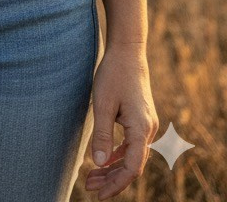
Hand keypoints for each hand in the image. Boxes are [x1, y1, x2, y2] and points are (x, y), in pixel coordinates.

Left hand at [84, 43, 158, 197]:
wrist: (127, 50)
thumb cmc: (113, 74)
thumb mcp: (103, 104)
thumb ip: (102, 135)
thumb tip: (98, 163)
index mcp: (141, 128)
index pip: (132, 168)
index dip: (115, 184)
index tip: (98, 194)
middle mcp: (148, 130)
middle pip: (132, 166)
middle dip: (111, 180)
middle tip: (89, 187)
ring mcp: (146, 124)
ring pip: (131, 156)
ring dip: (112, 168)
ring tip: (91, 178)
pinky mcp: (140, 119)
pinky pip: (131, 145)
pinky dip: (117, 155)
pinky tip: (103, 161)